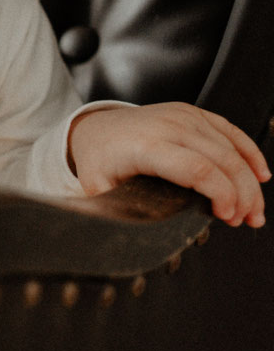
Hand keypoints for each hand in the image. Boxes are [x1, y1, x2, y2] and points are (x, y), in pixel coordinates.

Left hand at [69, 103, 269, 226]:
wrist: (94, 127)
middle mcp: (168, 126)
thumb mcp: (98, 189)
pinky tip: (261, 175)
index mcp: (145, 146)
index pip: (198, 170)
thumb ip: (116, 211)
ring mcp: (183, 116)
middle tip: (247, 220)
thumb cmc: (99, 159)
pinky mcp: (193, 112)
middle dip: (243, 194)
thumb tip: (126, 238)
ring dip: (250, 181)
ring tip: (253, 210)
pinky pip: (231, 131)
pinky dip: (250, 153)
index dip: (221, 195)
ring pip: (232, 149)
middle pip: (223, 161)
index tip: (227, 217)